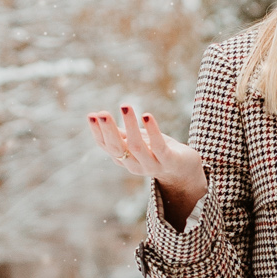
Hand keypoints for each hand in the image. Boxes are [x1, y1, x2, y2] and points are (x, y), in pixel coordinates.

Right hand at [87, 101, 206, 229]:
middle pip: (117, 148)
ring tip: (125, 106)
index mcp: (124, 159)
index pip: (106, 146)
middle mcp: (134, 165)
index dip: (97, 132)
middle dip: (108, 130)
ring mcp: (152, 164)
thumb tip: (97, 116)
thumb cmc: (157, 152)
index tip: (91, 115)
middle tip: (102, 113)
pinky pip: (158, 146)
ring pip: (136, 146)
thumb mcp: (136, 140)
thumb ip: (120, 133)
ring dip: (130, 126)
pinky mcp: (169, 161)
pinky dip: (152, 131)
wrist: (184, 170)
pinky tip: (147, 116)